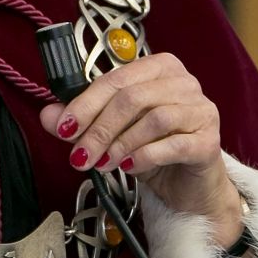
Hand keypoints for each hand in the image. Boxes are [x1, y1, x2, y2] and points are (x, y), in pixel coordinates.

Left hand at [40, 53, 243, 246]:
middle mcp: (184, 83)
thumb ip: (81, 122)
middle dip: (99, 128)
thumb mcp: (112, 135)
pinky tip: (129, 167)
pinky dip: (145, 156)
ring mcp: (201, 111)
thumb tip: (48, 115)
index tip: (63, 127)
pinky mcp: (209, 142)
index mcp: (159, 69)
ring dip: (121, 143)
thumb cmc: (153, 152)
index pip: (116, 79)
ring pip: (155, 118)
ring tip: (103, 163)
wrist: (189, 188)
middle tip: (79, 155)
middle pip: (133, 97)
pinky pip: (175, 144)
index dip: (86, 103)